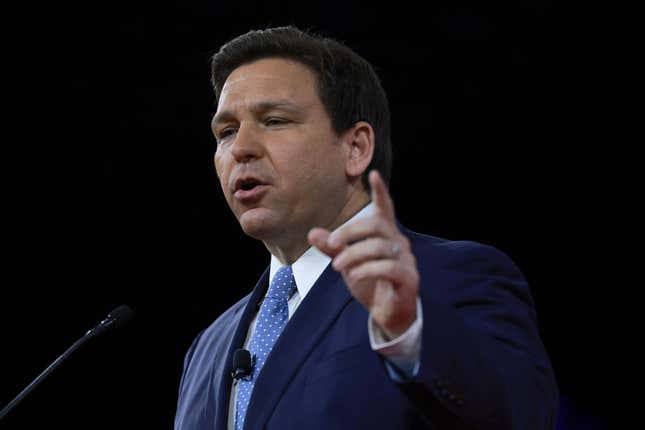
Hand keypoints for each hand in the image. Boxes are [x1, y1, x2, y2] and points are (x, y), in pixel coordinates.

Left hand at [308, 170, 418, 338]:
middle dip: (351, 231)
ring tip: (338, 266)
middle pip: (377, 225)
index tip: (374, 174)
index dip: (381, 192)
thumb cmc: (371, 283)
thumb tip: (312, 232)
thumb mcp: (347, 263)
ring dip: (354, 254)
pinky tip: (353, 276)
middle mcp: (398, 243)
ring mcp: (406, 260)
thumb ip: (333, 248)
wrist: (388, 314)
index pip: (386, 209)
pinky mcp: (408, 278)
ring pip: (380, 247)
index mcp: (385, 235)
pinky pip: (389, 268)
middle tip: (332, 242)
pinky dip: (367, 269)